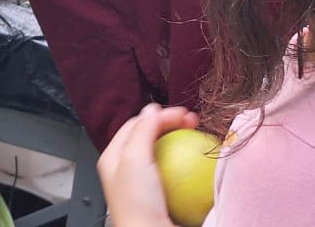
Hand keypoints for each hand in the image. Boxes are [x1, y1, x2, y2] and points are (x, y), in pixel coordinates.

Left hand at [98, 102, 199, 226]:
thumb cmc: (137, 204)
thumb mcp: (134, 159)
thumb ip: (142, 131)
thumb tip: (151, 109)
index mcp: (113, 157)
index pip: (135, 124)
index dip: (158, 115)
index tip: (181, 113)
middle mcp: (126, 169)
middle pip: (151, 136)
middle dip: (172, 125)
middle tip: (193, 122)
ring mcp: (145, 183)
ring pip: (165, 154)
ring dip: (182, 143)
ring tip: (199, 138)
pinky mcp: (162, 197)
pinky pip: (177, 175)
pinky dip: (189, 166)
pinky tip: (201, 166)